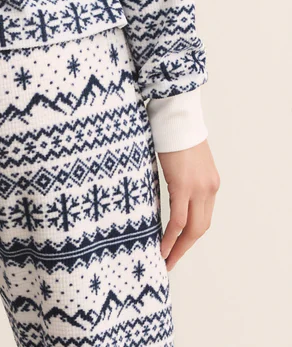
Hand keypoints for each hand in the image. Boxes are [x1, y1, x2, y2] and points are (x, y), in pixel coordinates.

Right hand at [157, 139, 219, 270]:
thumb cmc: (174, 131)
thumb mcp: (185, 160)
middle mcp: (209, 188)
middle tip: (171, 260)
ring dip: (179, 246)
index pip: (203, 217)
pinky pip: (179, 219)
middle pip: (201, 228)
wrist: (176, 113)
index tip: (179, 246)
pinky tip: (163, 246)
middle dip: (186, 247)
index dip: (191, 235)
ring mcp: (199, 188)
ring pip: (193, 228)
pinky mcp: (184, 185)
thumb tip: (170, 192)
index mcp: (210, 183)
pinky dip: (172, 236)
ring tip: (166, 259)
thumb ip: (183, 178)